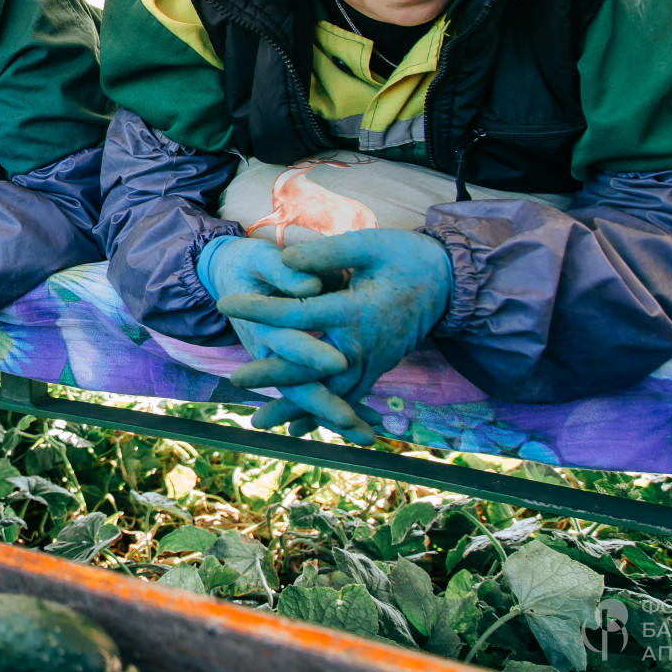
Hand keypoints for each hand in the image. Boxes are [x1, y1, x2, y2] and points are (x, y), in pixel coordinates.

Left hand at [219, 229, 454, 432]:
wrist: (448, 281)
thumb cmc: (405, 257)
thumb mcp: (369, 243)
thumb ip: (327, 253)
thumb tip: (287, 262)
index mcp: (354, 309)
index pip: (298, 313)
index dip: (260, 308)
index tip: (223, 302)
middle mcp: (362, 343)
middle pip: (311, 366)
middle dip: (273, 374)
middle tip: (236, 380)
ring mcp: (372, 361)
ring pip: (329, 393)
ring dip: (295, 408)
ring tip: (258, 422)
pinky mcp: (377, 369)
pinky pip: (348, 398)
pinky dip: (324, 414)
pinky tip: (298, 428)